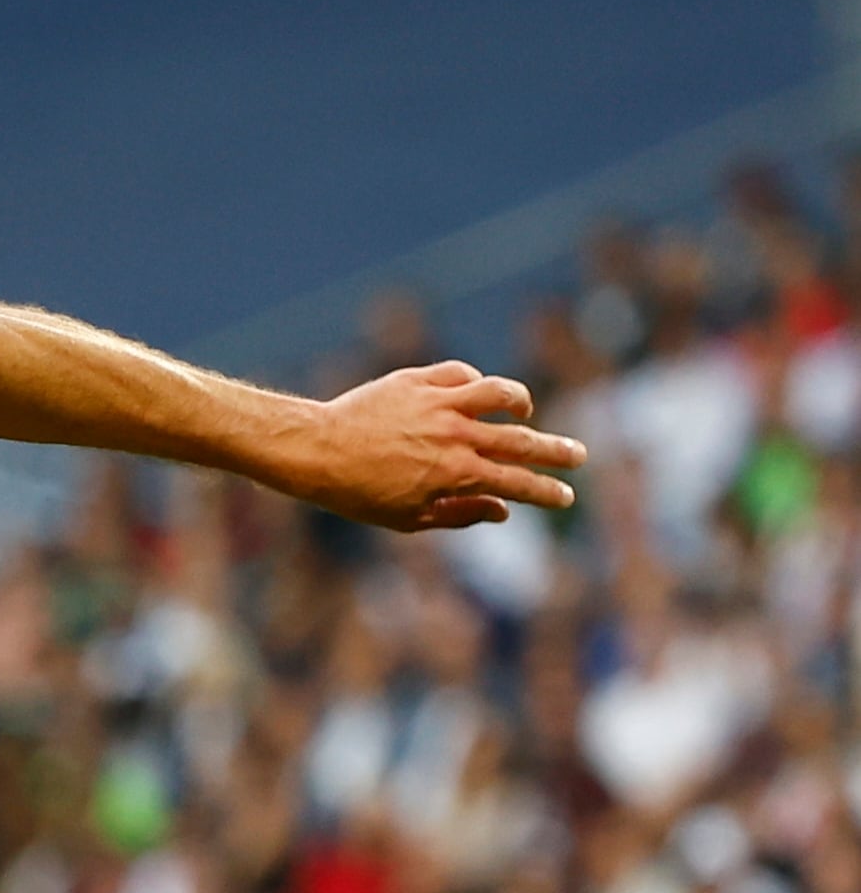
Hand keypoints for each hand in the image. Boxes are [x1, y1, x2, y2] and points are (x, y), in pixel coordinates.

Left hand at [296, 362, 586, 535]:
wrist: (314, 451)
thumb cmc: (356, 493)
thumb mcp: (407, 518)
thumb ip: (459, 514)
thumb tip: (503, 511)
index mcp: (455, 474)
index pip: (516, 483)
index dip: (546, 491)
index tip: (566, 496)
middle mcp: (454, 436)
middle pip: (521, 440)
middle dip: (555, 451)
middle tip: (578, 455)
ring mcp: (437, 404)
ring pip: (498, 393)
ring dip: (519, 401)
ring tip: (525, 410)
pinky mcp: (417, 381)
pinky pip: (460, 374)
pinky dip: (475, 382)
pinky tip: (476, 392)